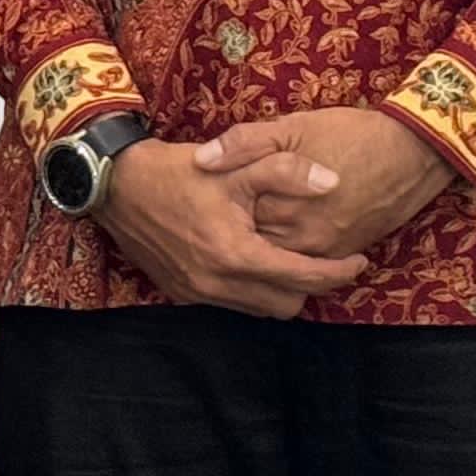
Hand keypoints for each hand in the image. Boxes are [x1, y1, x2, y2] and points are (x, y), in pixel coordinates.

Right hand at [91, 137, 372, 319]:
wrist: (116, 185)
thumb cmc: (178, 172)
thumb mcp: (236, 164)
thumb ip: (288, 172)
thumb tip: (333, 184)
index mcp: (236, 253)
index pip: (304, 278)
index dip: (339, 272)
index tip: (359, 260)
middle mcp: (217, 283)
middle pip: (288, 305)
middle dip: (310, 285)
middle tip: (323, 259)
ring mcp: (197, 293)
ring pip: (261, 310)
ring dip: (281, 290)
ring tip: (290, 261)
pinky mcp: (181, 294)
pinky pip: (232, 305)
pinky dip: (251, 290)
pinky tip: (252, 262)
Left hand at [199, 107, 457, 262]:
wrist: (412, 152)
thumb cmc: (349, 134)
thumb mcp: (292, 125)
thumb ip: (244, 143)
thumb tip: (201, 160)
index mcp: (281, 203)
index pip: (233, 220)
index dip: (217, 210)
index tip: (206, 202)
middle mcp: (301, 236)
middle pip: (253, 247)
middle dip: (234, 235)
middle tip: (217, 221)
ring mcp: (324, 249)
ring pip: (279, 262)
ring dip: (261, 250)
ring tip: (241, 233)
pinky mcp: (344, 254)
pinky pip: (308, 264)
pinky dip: (290, 256)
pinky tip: (279, 238)